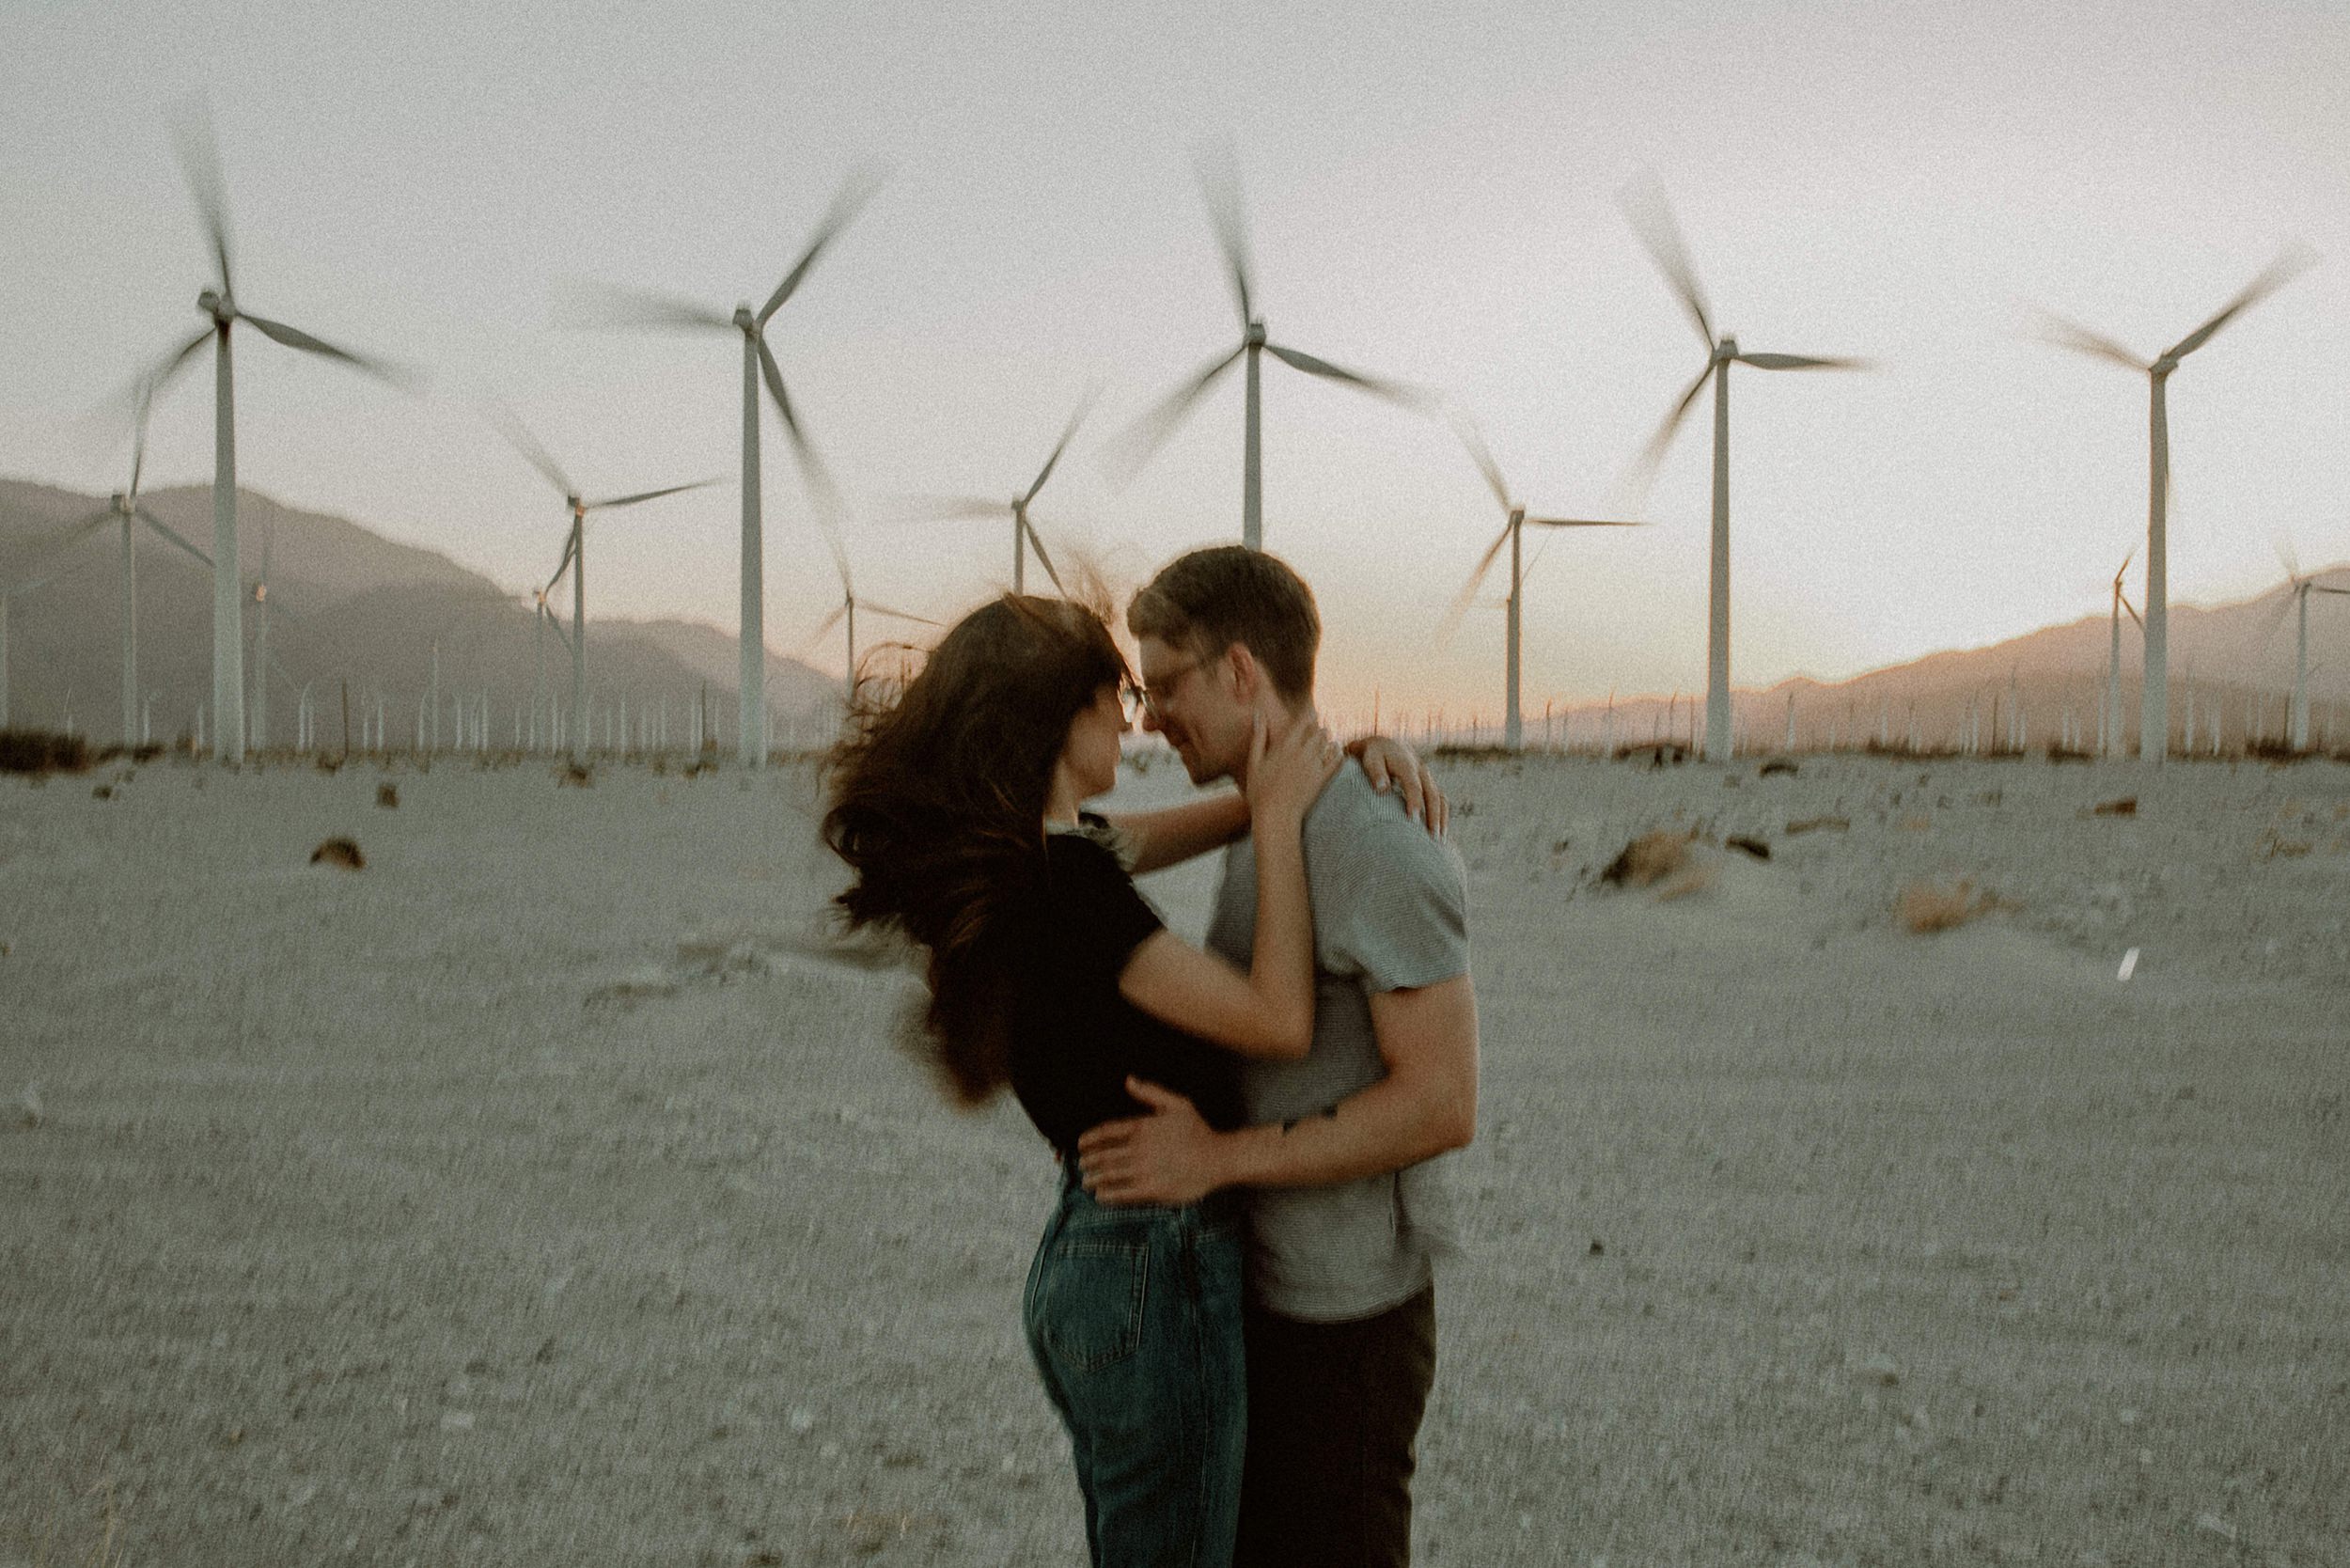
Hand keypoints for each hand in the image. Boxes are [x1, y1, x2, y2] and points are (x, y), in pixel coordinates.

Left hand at [1075, 1078, 1224, 1206]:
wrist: (1219, 1158)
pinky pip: (1123, 1193)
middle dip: (1089, 1161)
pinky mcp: (1152, 1189)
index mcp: (1143, 1127)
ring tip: (1086, 1181)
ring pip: (1110, 1174)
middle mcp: (1140, 1148)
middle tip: (1081, 1165)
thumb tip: (1128, 1080)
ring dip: (1094, 1178)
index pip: (1108, 1132)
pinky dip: (1108, 1194)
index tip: (1081, 1144)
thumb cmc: (1199, 1131)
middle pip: (1105, 1155)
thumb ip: (1151, 1092)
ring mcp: (1145, 1169)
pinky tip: (1101, 1196)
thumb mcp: (1177, 1104)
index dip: (1091, 1138)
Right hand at [1243, 713, 1341, 827]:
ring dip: (1328, 739)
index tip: (1312, 713)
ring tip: (1326, 740)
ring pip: (1328, 743)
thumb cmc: (1260, 791)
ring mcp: (1314, 766)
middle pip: (1319, 731)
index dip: (1310, 715)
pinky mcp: (1322, 779)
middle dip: (1320, 728)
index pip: (1303, 721)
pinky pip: (1337, 761)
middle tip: (1319, 729)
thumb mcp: (1254, 761)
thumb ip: (1259, 736)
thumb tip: (1258, 713)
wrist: (1275, 816)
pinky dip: (1338, 753)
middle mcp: (1302, 752)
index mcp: (1285, 746)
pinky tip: (1337, 752)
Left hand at [1352, 735, 1448, 835]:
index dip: (1414, 802)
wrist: (1384, 745)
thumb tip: (1382, 789)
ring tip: (1439, 842)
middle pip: (1432, 795)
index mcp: (1406, 764)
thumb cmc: (1372, 755)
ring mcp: (1428, 778)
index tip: (1412, 820)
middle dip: (1433, 816)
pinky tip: (1441, 834)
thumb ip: (1375, 772)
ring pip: (1440, 799)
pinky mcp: (1429, 785)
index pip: (1413, 784)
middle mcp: (1421, 771)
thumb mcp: (1370, 758)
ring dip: (1441, 819)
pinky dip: (1443, 817)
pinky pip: (1441, 801)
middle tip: (1432, 838)